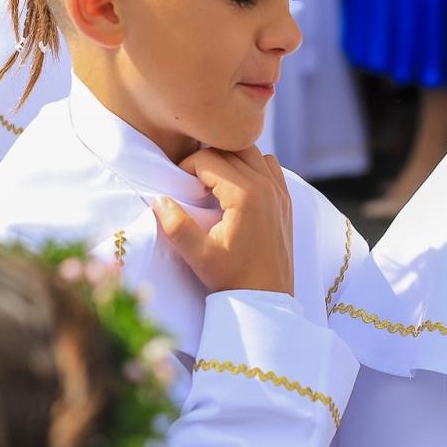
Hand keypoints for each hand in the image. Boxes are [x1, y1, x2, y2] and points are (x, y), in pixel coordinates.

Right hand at [154, 147, 294, 294]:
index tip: (179, 184)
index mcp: (245, 195)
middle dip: (207, 158)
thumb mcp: (198, 255)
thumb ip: (176, 226)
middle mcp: (266, 186)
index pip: (208, 158)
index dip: (187, 166)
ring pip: (253, 152)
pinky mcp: (286, 199)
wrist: (266, 297)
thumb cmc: (232, 277)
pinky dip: (253, 165)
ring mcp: (280, 191)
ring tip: (213, 181)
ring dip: (231, 158)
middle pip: (230, 149)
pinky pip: (270, 165)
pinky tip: (238, 186)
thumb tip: (159, 199)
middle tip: (192, 181)